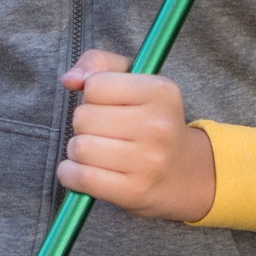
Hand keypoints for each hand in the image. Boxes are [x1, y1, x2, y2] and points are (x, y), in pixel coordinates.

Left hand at [59, 49, 215, 221]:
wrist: (185, 174)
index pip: (95, 86)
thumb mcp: (134, 80)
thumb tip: (69, 80)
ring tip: (97, 152)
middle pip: (83, 118)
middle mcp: (159, 126)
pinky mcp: (134, 192)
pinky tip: (81, 170)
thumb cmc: (150, 120)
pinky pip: (81, 177)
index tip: (109, 106)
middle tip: (103, 132)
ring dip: (77, 151)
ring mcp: (149, 162)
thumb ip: (97, 64)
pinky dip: (70, 174)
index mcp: (161, 92)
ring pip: (79, 148)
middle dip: (84, 125)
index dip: (92, 95)